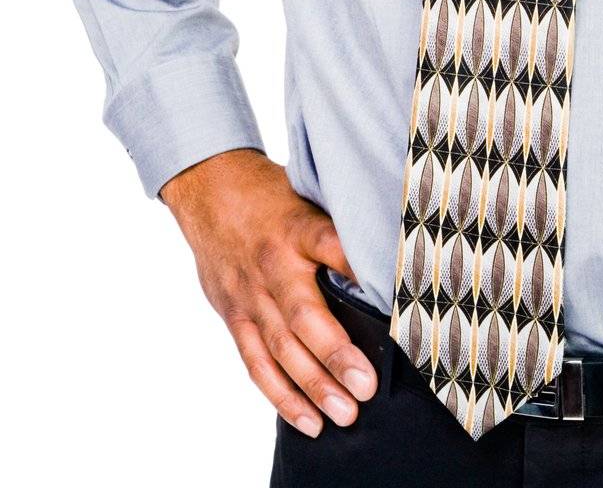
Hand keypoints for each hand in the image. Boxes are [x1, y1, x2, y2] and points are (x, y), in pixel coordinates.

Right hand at [160, 149, 377, 437]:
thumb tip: (390, 260)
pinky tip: (307, 418)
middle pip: (304, 314)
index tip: (390, 298)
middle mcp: (273, 265)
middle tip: (364, 385)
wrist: (208, 188)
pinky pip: (256, 362)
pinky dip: (280, 395)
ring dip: (312, 386)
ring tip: (344, 413)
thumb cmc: (271, 194)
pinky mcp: (234, 315)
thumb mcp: (308, 195)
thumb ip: (339, 229)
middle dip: (335, 354)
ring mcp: (250, 294)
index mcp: (297, 227)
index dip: (358, 271)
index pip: (332, 247)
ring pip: (280, 348)